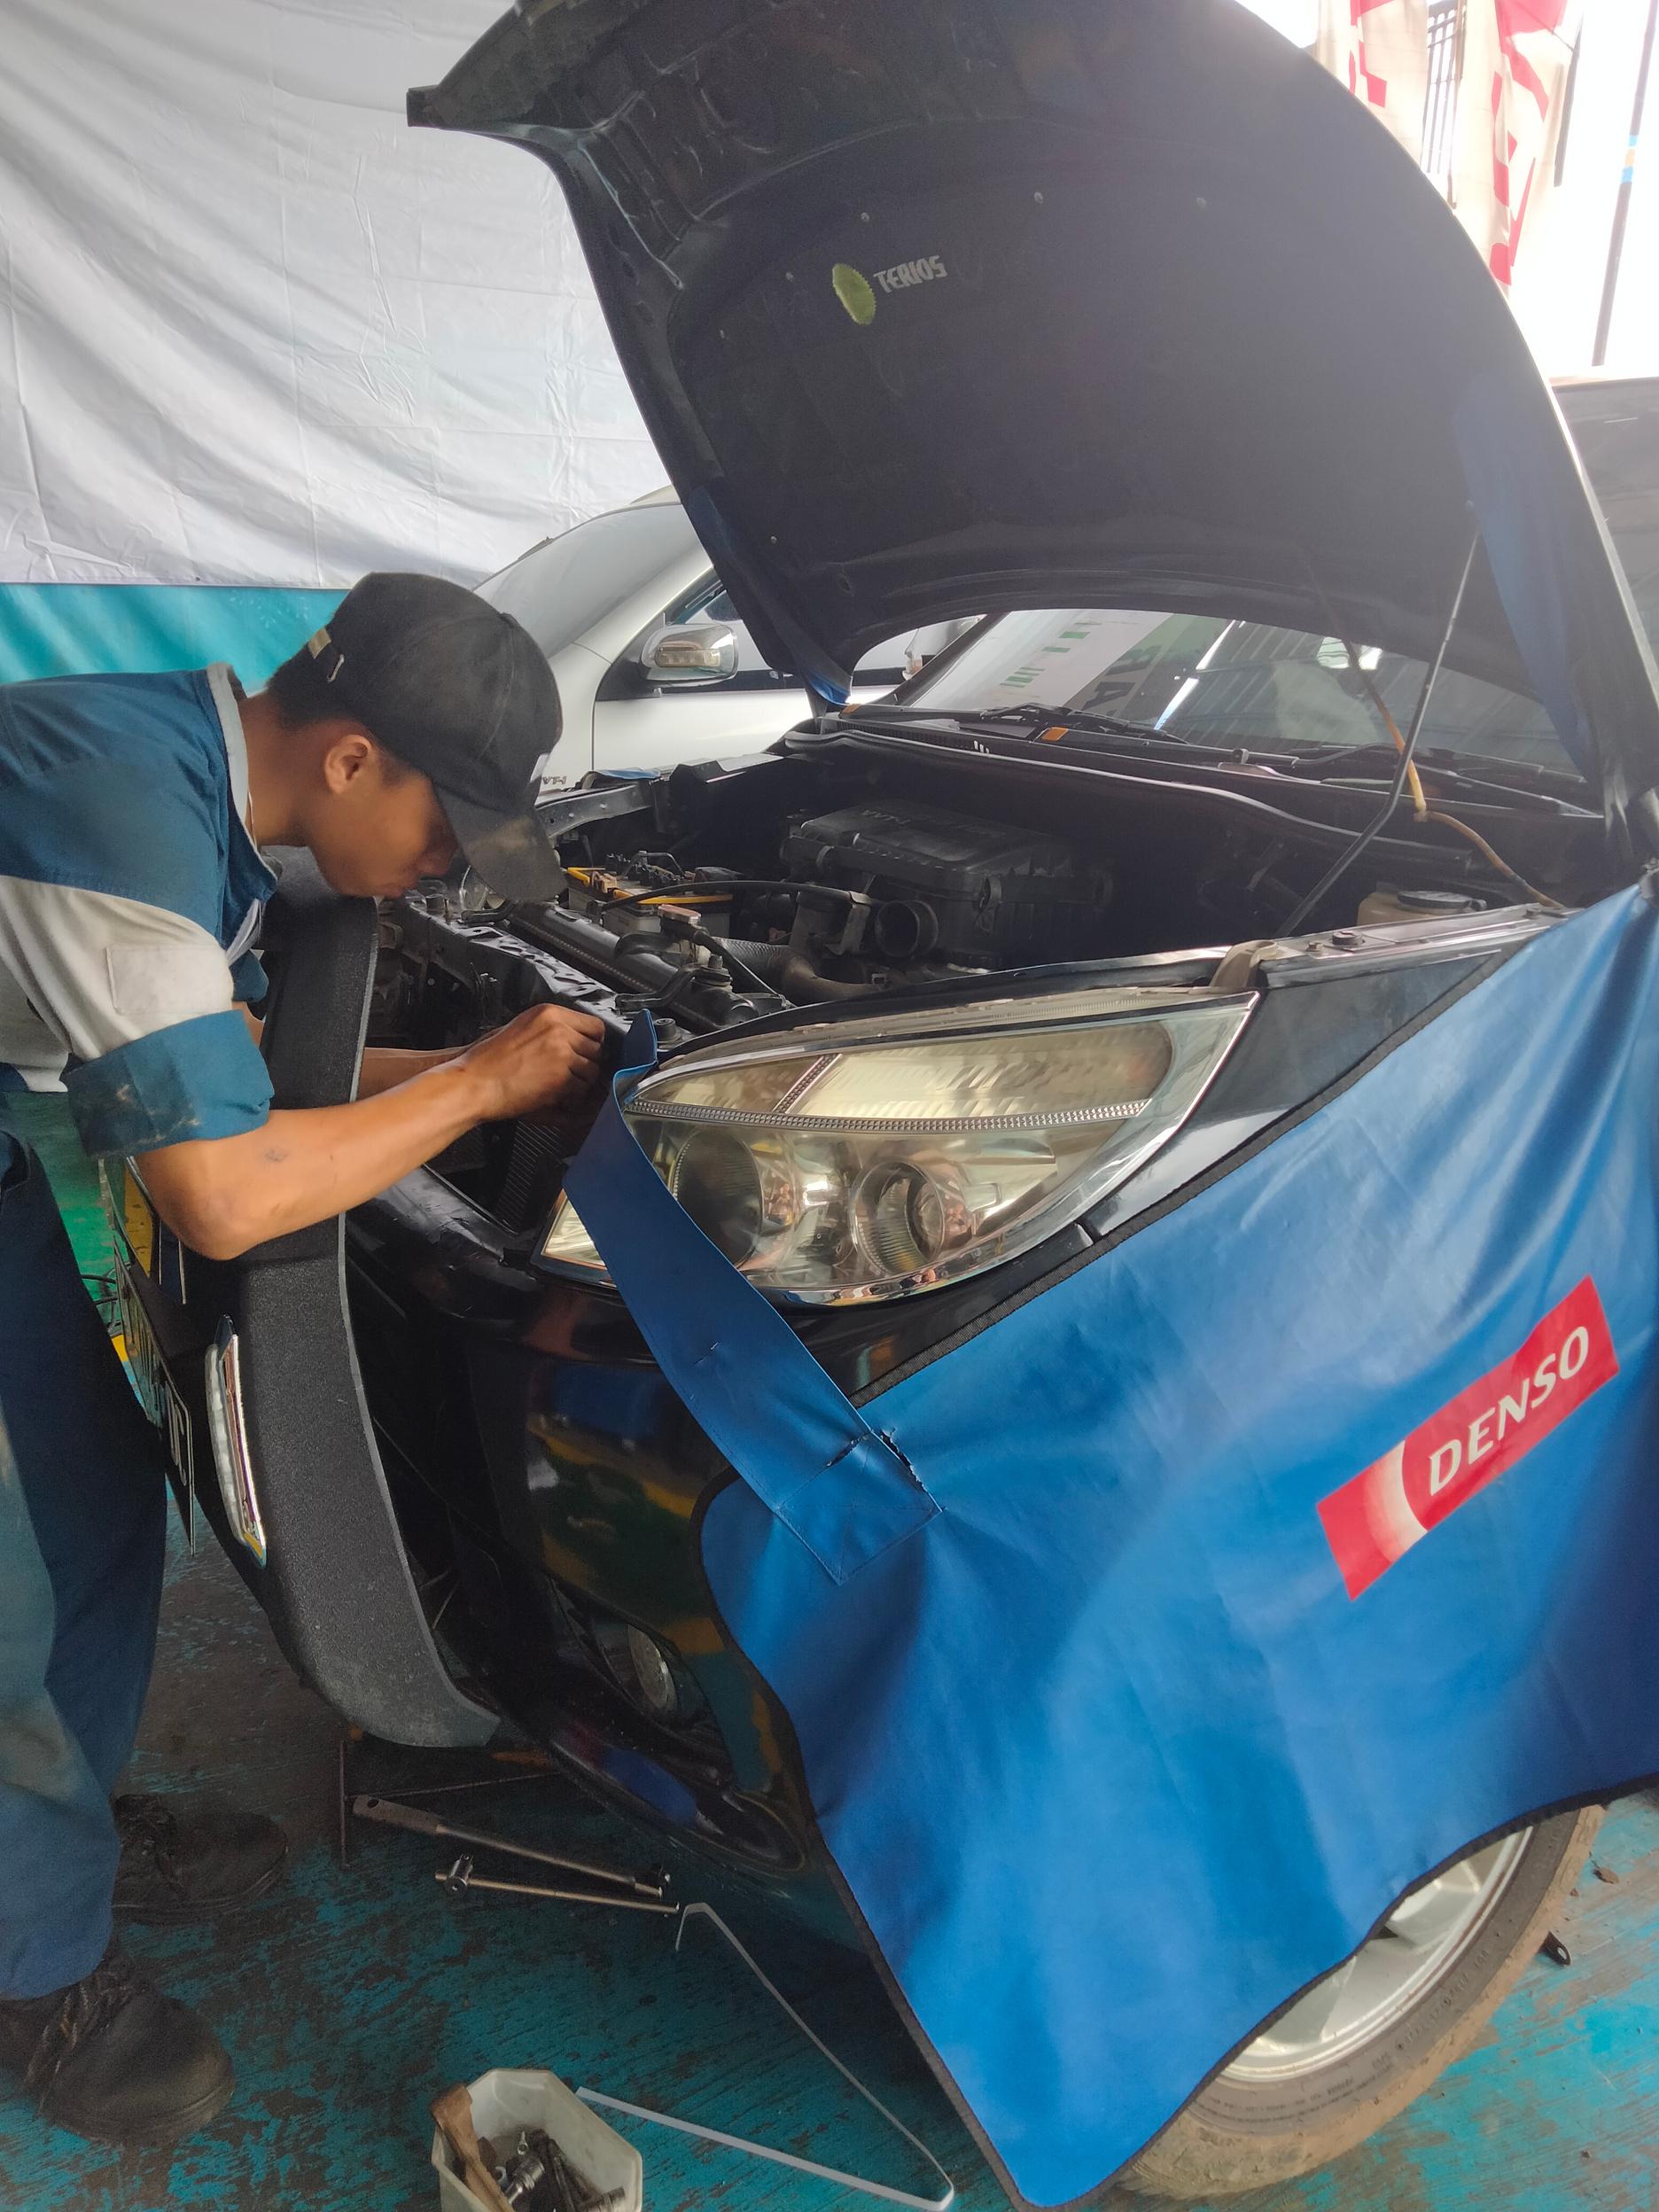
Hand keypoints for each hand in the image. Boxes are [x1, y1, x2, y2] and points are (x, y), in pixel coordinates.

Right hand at [458, 1005, 605, 1121]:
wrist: (473, 1082)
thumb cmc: (488, 1061)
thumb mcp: (521, 1028)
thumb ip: (551, 1029)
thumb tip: (577, 1039)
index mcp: (549, 1014)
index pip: (595, 1025)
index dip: (592, 1042)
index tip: (585, 1052)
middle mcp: (559, 1029)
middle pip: (597, 1048)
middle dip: (586, 1063)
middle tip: (570, 1073)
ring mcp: (562, 1052)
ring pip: (593, 1070)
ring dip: (580, 1082)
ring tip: (559, 1086)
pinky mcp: (562, 1077)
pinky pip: (582, 1089)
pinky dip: (572, 1097)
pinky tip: (553, 1095)